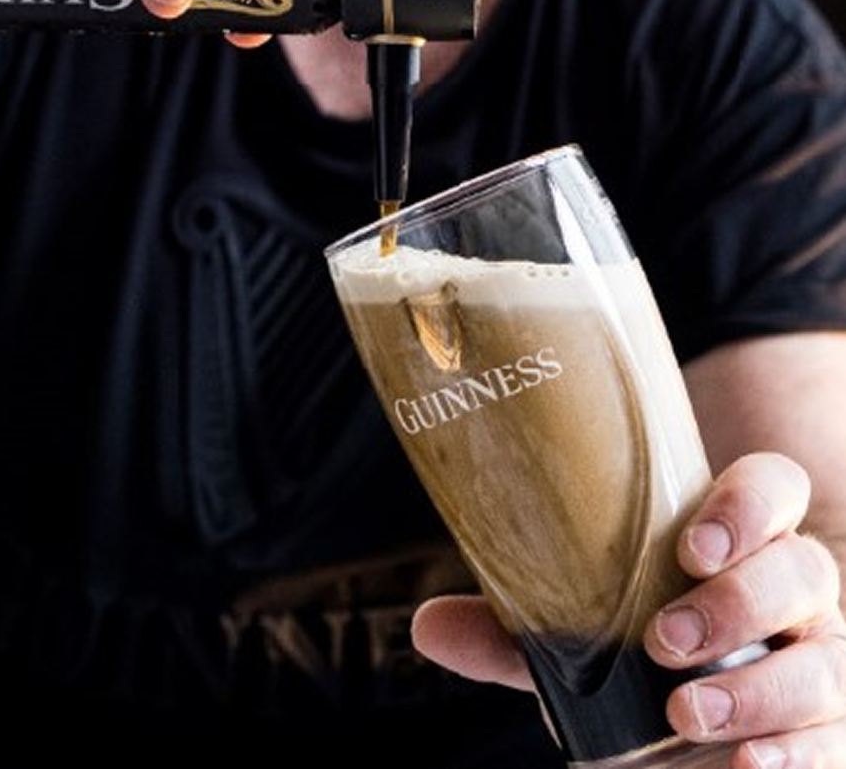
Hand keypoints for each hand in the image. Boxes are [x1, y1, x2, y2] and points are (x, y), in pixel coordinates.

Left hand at [412, 452, 845, 766]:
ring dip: (760, 689)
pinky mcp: (828, 724)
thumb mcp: (580, 636)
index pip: (770, 487)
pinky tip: (752, 766)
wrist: (689, 706)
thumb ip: (517, 632)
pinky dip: (802, 754)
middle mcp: (791, 590)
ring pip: (826, 659)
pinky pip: (839, 738)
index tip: (690, 546)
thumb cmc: (637, 648)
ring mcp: (819, 655)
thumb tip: (425, 626)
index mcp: (735, 539)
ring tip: (686, 713)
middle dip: (736, 605)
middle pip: (800, 570)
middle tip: (662, 641)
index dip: (746, 506)